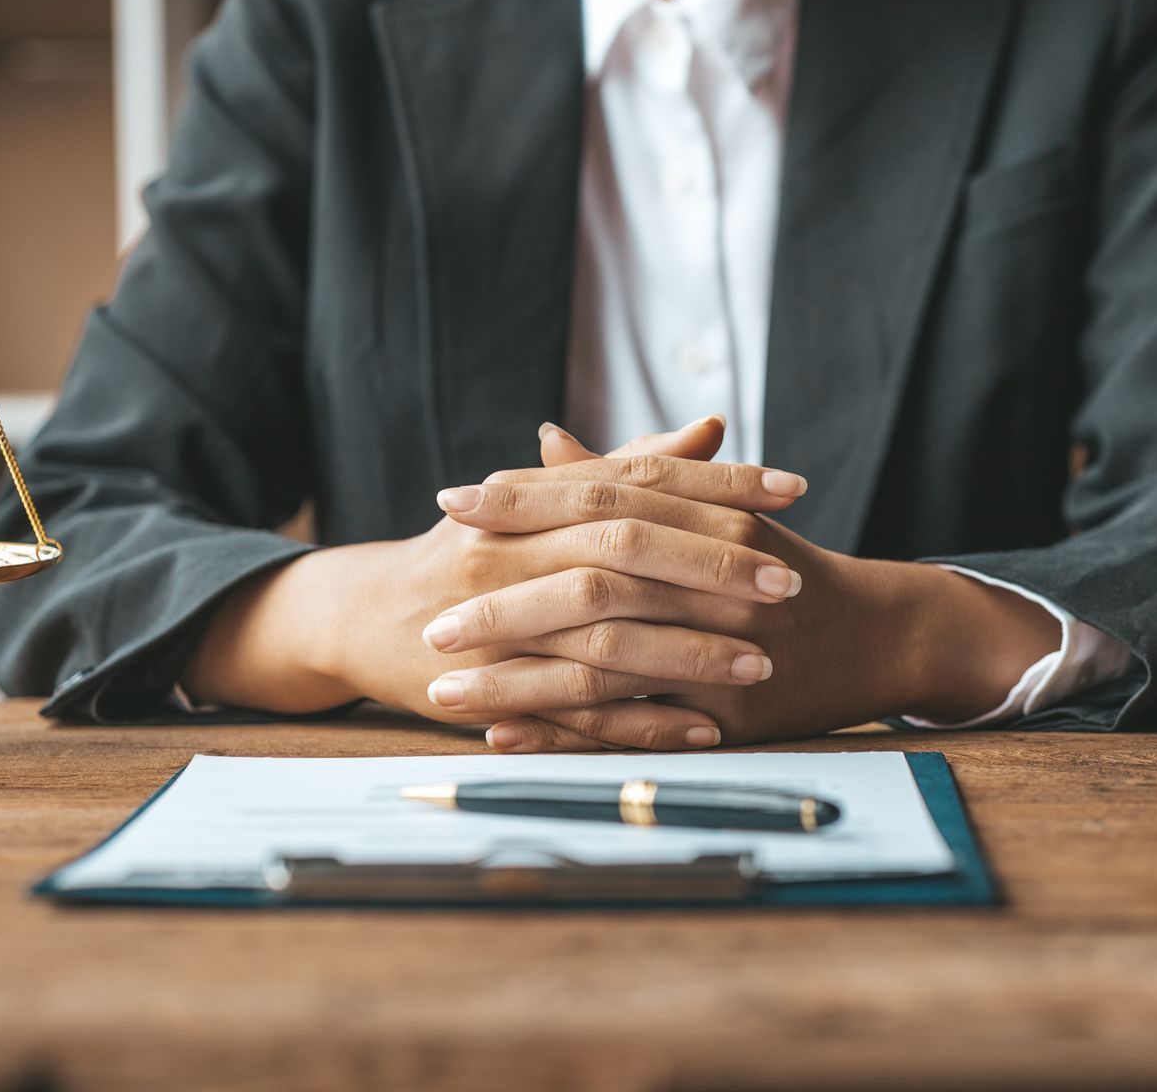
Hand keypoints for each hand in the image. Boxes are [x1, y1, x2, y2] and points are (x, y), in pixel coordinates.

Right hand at [181, 418, 809, 748]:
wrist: (362, 616)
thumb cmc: (471, 551)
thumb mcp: (542, 500)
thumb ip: (628, 465)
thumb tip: (713, 427)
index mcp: (535, 501)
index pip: (639, 480)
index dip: (719, 483)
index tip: (794, 488)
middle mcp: (515, 553)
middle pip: (626, 551)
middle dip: (713, 567)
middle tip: (789, 583)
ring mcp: (502, 624)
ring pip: (607, 635)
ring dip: (688, 652)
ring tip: (762, 663)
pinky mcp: (495, 691)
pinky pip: (578, 711)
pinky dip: (642, 722)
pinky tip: (703, 728)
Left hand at [436, 430, 1063, 750]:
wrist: (877, 632)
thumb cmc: (779, 563)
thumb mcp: (711, 510)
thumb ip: (626, 476)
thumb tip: (543, 440)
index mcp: (703, 516)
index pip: (598, 499)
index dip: (522, 502)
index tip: (451, 503)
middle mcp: (711, 578)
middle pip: (589, 586)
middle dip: (502, 607)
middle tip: (430, 623)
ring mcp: (719, 648)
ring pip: (600, 666)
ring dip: (516, 683)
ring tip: (442, 692)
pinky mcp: (726, 713)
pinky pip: (631, 727)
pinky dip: (565, 733)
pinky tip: (505, 737)